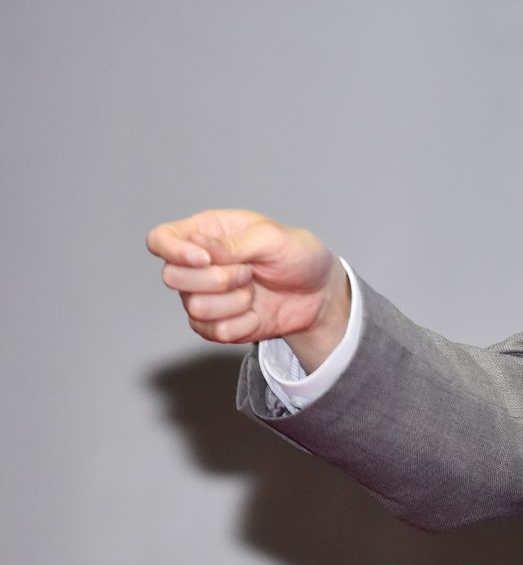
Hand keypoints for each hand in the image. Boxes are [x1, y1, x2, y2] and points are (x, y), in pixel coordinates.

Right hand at [146, 209, 350, 368]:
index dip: (172, 251)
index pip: (160, 239)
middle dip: (217, 279)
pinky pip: (213, 331)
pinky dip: (243, 324)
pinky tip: (256, 312)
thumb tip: (200, 249)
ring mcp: (203, 296)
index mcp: (207, 233)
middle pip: (171, 277)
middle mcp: (197, 265)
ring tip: (255, 290)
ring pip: (195, 307)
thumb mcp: (275, 239)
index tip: (205, 259)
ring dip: (235, 302)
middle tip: (249, 271)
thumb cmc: (298, 256)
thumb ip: (234, 244)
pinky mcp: (214, 324)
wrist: (320, 295)